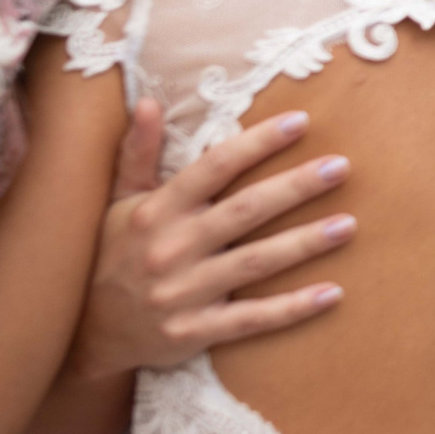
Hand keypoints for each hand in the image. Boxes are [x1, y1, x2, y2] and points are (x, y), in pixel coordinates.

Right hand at [71, 100, 352, 381]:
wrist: (86, 332)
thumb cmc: (111, 255)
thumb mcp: (119, 201)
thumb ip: (138, 153)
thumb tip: (149, 101)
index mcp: (157, 211)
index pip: (214, 167)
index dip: (257, 143)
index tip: (301, 122)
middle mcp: (171, 248)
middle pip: (244, 211)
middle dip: (295, 187)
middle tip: (341, 167)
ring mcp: (183, 293)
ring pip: (255, 263)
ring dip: (305, 243)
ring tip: (349, 224)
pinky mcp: (194, 332)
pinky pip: (252, 319)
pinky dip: (293, 308)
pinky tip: (332, 292)